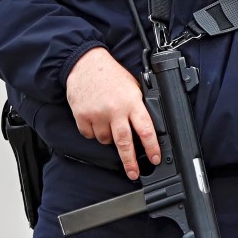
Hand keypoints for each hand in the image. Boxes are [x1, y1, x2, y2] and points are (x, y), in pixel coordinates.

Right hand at [66, 47, 160, 179]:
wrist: (85, 64)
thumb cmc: (110, 75)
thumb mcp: (133, 87)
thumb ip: (138, 107)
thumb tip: (144, 129)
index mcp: (131, 102)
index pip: (146, 130)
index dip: (152, 147)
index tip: (155, 158)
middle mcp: (115, 110)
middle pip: (124, 143)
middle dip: (130, 161)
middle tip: (134, 173)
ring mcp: (97, 114)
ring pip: (105, 140)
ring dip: (109, 138)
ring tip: (109, 122)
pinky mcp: (82, 117)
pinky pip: (90, 135)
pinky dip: (94, 132)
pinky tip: (96, 120)